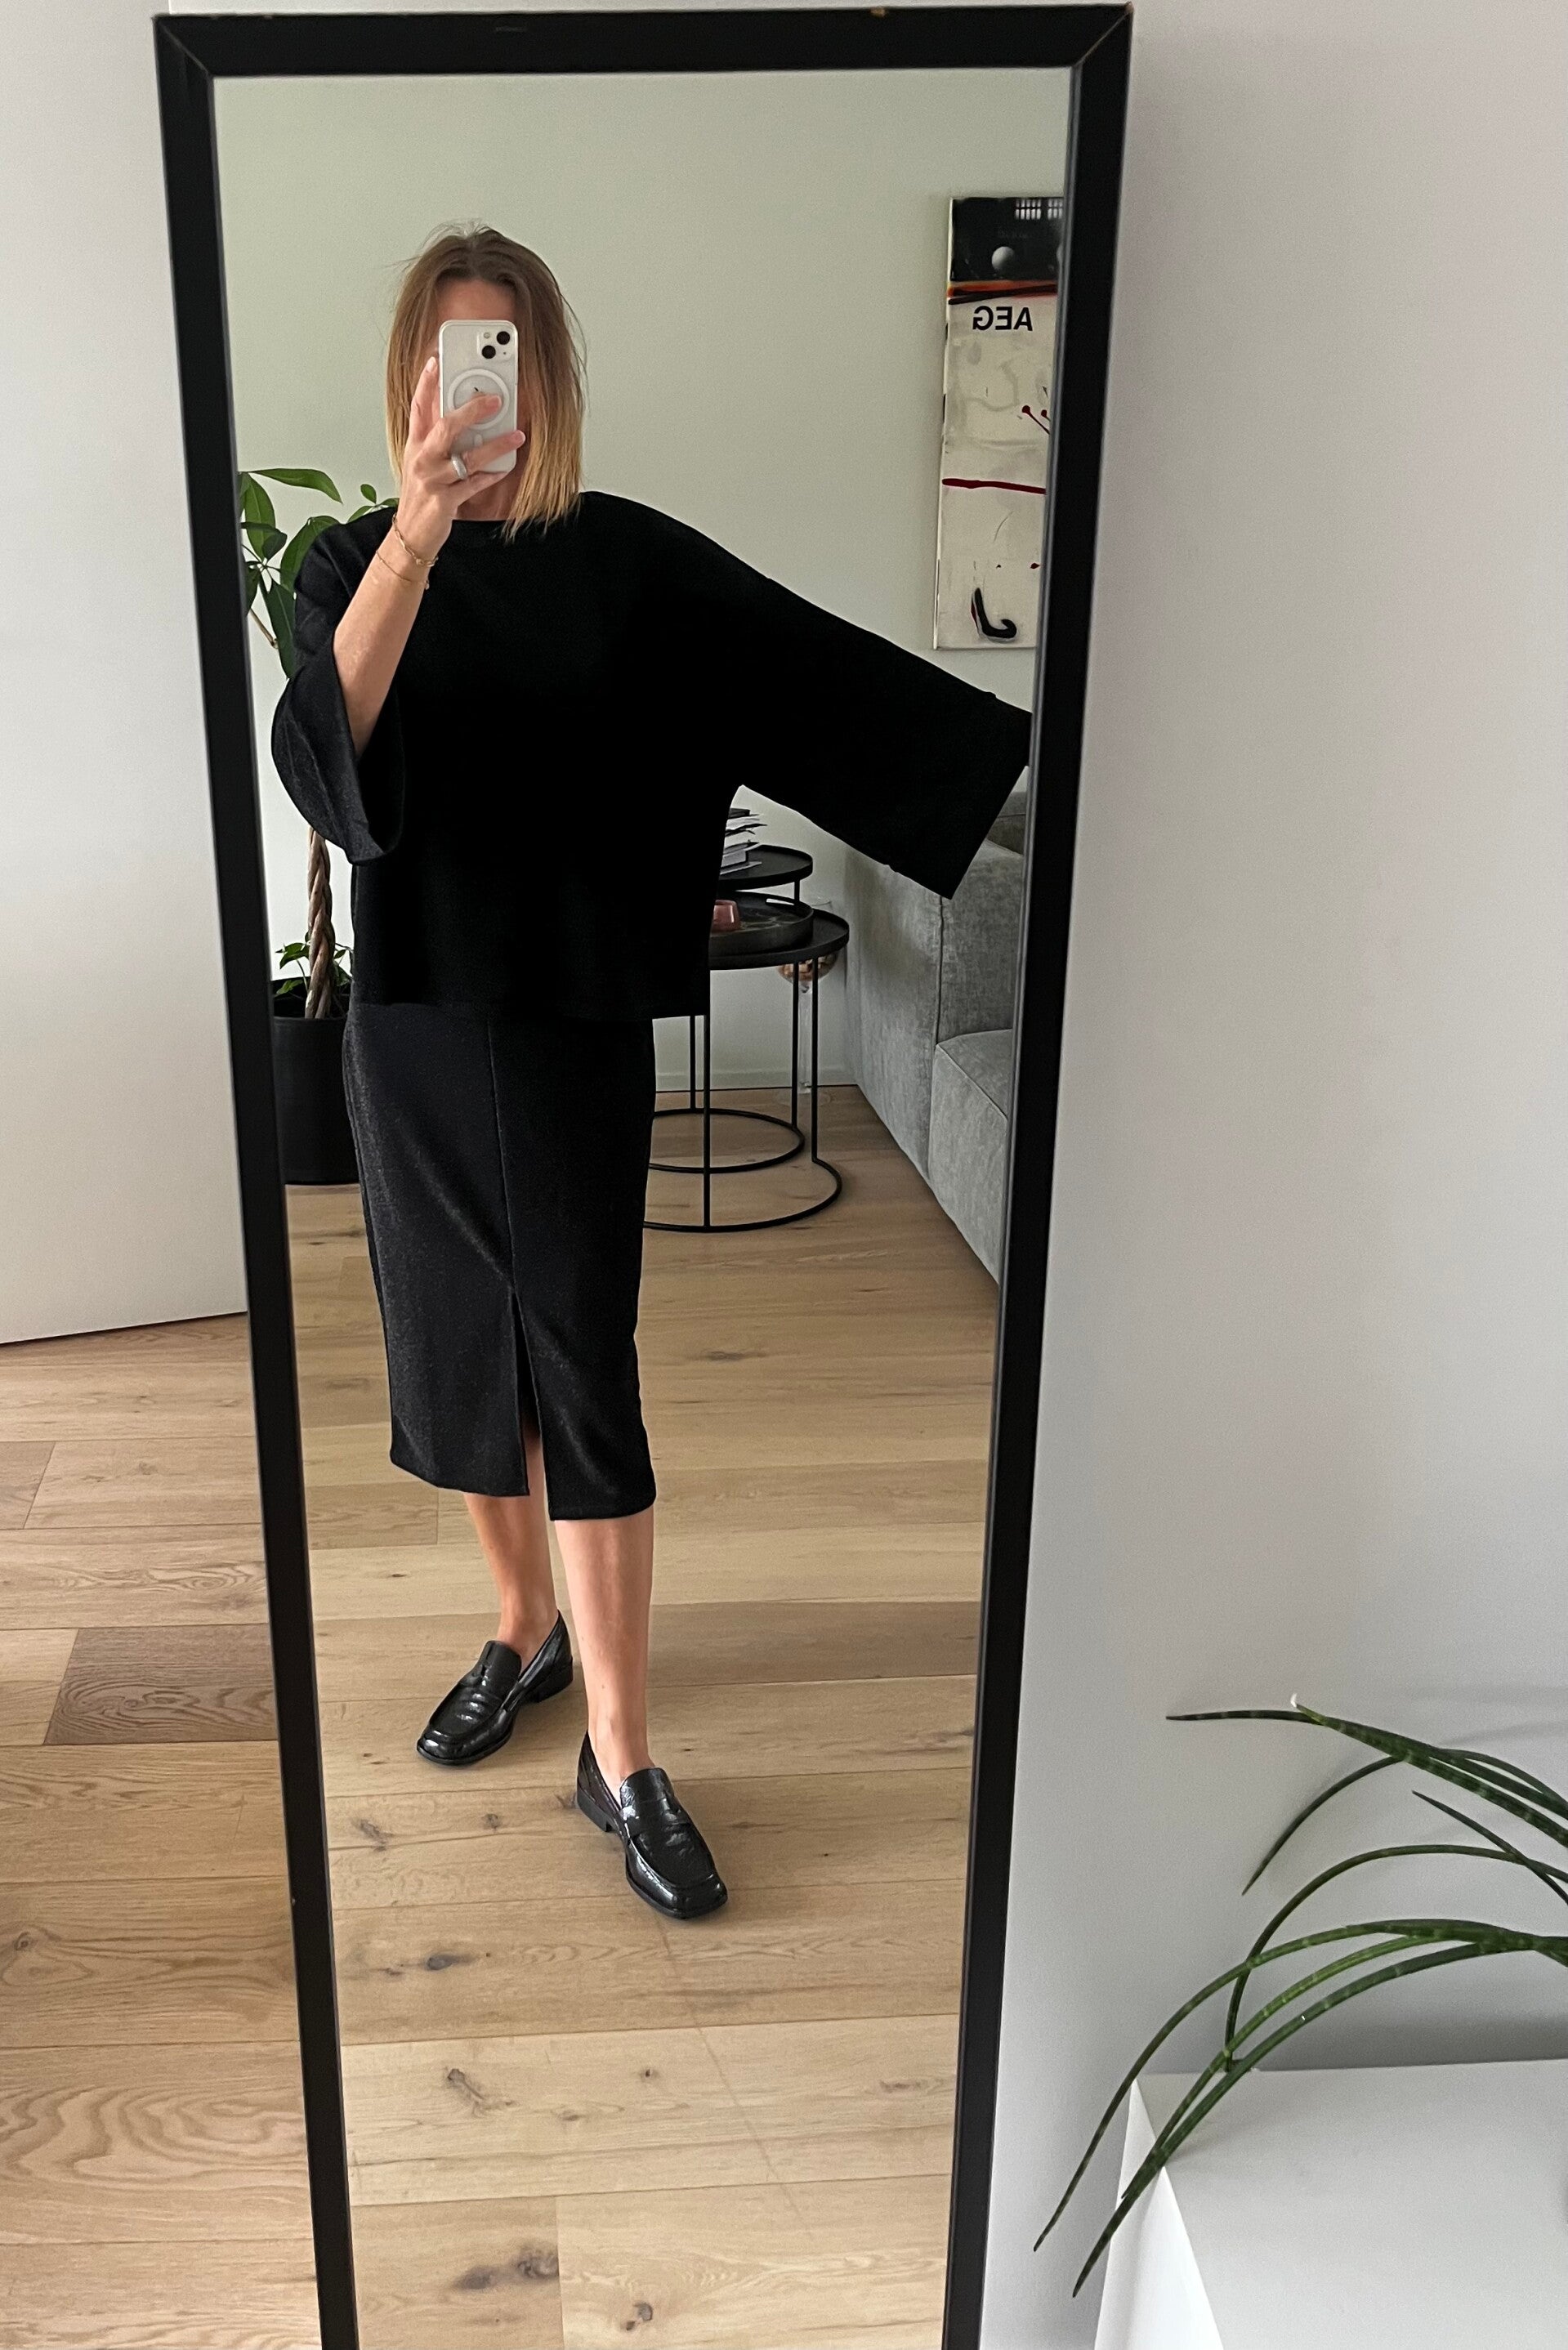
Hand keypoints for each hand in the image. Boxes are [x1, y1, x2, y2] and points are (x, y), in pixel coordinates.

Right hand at [394, 357, 525, 560]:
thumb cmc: (420, 496)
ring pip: (466, 457)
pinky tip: (504, 467)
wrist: (411, 534)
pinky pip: (473, 484)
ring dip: (494, 445)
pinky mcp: (445, 502)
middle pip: (445, 426)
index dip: (426, 382)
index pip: (418, 407)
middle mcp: (422, 459)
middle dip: (472, 411)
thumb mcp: (422, 462)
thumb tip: (463, 416)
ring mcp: (433, 480)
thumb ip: (436, 438)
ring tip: (515, 435)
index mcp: (415, 445)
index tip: (436, 360)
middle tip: (495, 400)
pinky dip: (491, 475)